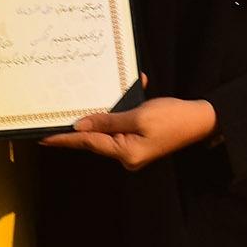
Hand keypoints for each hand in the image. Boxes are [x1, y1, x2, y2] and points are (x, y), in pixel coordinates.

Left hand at [43, 96, 217, 169]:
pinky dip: (123, 111)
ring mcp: (134, 150)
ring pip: (109, 130)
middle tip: (56, 118)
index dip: (64, 139)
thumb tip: (81, 125)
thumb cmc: (173, 118)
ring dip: (106, 113)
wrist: (203, 121)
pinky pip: (123, 126)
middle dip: (83, 124)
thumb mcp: (139, 115)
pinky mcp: (140, 142)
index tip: (42, 138)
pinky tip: (133, 90)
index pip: (87, 143)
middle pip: (96, 138)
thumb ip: (108, 120)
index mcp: (125, 153)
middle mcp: (127, 156)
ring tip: (94, 101)